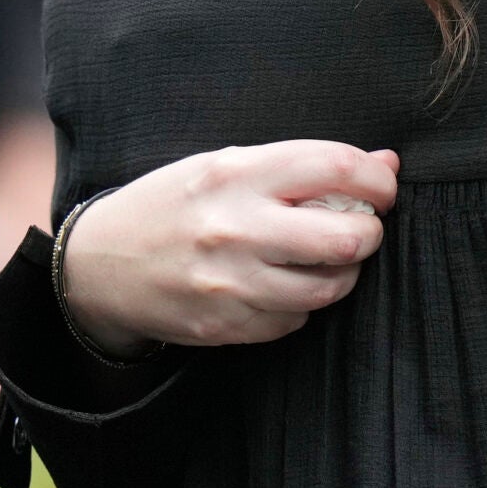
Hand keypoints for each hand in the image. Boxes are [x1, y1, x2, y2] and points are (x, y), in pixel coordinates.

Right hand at [60, 141, 400, 357]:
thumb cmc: (176, 204)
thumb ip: (304, 165)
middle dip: (369, 233)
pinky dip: (301, 304)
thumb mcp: (228, 165)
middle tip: (361, 229)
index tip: (382, 189)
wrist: (99, 264)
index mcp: (237, 174)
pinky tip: (282, 284)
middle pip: (346, 238)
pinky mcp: (223, 326)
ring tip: (325, 259)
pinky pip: (295, 320)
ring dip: (342, 273)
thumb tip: (387, 161)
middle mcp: (234, 228)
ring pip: (330, 288)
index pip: (336, 168)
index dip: (377, 179)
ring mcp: (229, 283)